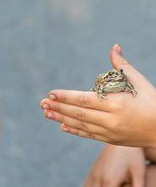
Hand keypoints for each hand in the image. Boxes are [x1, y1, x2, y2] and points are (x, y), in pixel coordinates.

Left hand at [40, 44, 155, 147]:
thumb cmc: (153, 102)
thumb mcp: (139, 82)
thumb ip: (123, 66)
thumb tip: (114, 47)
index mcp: (117, 103)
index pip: (85, 99)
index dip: (67, 97)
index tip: (51, 93)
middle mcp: (111, 119)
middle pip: (79, 113)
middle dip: (58, 107)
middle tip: (41, 103)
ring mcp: (109, 131)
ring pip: (80, 125)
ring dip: (61, 118)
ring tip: (46, 113)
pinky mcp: (110, 139)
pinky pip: (88, 135)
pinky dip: (74, 130)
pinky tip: (62, 126)